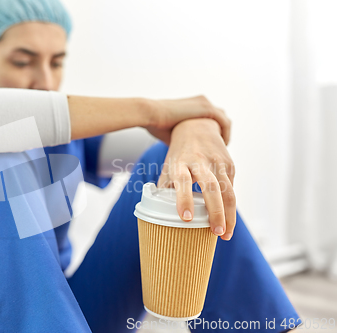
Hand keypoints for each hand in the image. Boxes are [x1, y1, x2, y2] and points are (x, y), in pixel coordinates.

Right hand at [146, 95, 230, 145]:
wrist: (150, 114)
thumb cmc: (156, 124)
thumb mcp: (172, 132)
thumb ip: (181, 138)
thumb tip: (182, 153)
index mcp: (193, 104)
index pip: (210, 116)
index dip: (213, 131)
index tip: (212, 145)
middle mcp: (202, 101)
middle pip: (220, 117)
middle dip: (221, 132)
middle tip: (219, 148)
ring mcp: (205, 103)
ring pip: (224, 119)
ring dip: (225, 134)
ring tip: (221, 149)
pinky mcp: (207, 108)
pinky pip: (225, 123)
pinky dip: (226, 134)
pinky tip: (221, 146)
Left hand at [157, 118, 235, 240]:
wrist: (197, 125)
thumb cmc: (179, 153)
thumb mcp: (168, 166)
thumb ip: (165, 187)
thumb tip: (158, 213)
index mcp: (180, 162)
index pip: (182, 180)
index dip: (183, 199)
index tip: (186, 218)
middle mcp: (200, 161)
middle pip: (211, 187)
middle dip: (215, 212)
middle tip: (216, 233)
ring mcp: (217, 162)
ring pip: (227, 191)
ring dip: (229, 215)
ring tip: (225, 234)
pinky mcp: (229, 164)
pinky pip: (232, 189)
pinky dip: (230, 207)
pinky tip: (227, 220)